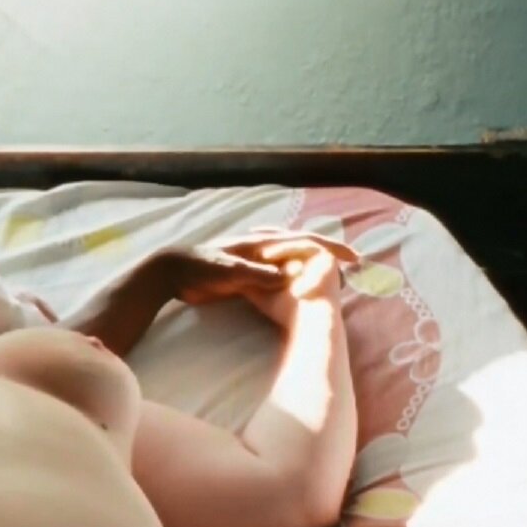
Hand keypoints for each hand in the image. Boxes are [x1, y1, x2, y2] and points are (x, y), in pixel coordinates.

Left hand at [158, 228, 359, 323]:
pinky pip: (277, 273)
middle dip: (327, 254)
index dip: (331, 248)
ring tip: (333, 276)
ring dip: (311, 264)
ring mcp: (254, 259)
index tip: (354, 258)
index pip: (305, 242)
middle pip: (303, 247)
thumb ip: (258, 273)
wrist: (172, 270)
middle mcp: (262, 248)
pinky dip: (292, 275)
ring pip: (291, 259)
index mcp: (262, 244)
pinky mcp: (245, 274)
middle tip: (351, 264)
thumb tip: (288, 277)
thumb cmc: (200, 267)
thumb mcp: (230, 271)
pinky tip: (298, 284)